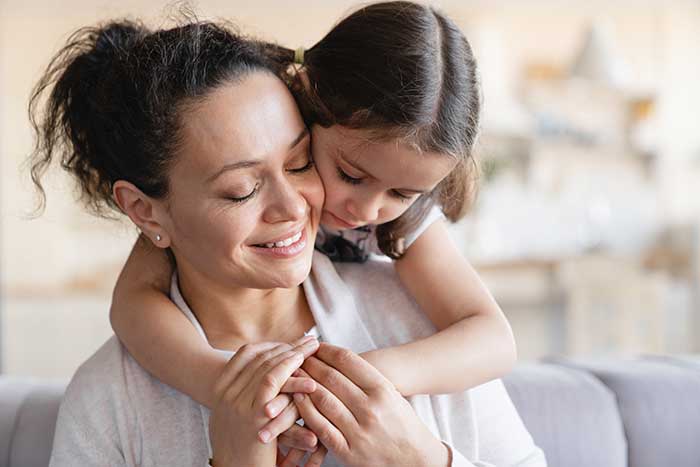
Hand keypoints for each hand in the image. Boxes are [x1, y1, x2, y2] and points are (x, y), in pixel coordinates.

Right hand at [208, 336, 318, 465]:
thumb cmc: (241, 450)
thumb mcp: (236, 417)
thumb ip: (245, 394)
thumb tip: (264, 376)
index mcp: (220, 390)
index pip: (247, 354)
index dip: (273, 344)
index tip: (293, 340)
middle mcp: (226, 393)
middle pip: (261, 357)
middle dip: (288, 346)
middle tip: (310, 339)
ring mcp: (237, 404)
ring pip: (267, 367)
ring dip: (294, 354)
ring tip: (315, 348)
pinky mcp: (252, 417)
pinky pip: (272, 385)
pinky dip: (290, 373)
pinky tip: (307, 370)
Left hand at [293, 343, 449, 466]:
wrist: (416, 461)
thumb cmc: (402, 424)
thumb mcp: (392, 394)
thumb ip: (367, 378)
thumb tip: (337, 358)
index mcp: (383, 390)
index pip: (348, 361)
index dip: (327, 350)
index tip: (316, 345)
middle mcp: (371, 409)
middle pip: (332, 378)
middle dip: (312, 364)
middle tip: (299, 355)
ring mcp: (359, 431)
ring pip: (323, 400)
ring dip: (304, 383)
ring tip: (294, 373)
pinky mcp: (348, 452)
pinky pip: (321, 427)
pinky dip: (306, 410)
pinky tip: (298, 399)